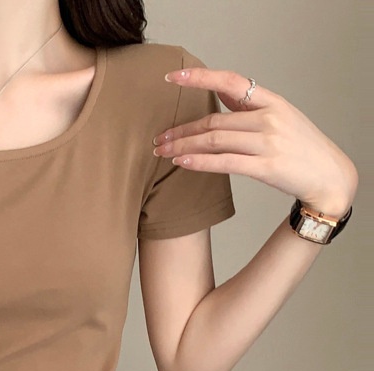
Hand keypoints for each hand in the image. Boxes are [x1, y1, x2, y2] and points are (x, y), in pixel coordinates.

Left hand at [152, 67, 357, 217]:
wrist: (329, 177)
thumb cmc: (300, 149)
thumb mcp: (280, 119)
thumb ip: (250, 109)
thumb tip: (218, 99)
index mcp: (272, 102)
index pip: (231, 81)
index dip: (200, 77)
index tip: (173, 78)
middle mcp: (270, 118)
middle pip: (214, 121)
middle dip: (181, 130)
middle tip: (159, 140)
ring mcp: (269, 142)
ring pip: (215, 140)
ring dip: (183, 146)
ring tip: (163, 153)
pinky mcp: (267, 167)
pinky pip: (225, 162)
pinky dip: (200, 161)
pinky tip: (181, 162)